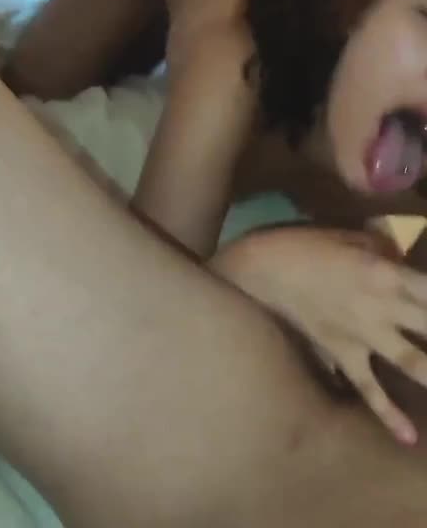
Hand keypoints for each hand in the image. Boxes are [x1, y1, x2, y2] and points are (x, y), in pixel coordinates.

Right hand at [211, 225, 426, 444]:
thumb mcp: (349, 237)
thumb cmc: (305, 246)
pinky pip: (369, 387)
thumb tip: (401, 260)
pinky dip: (389, 413)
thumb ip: (382, 251)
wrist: (262, 271)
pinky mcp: (343, 353)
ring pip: (414, 362)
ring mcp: (364, 334)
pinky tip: (409, 436)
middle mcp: (384, 306)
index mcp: (387, 273)